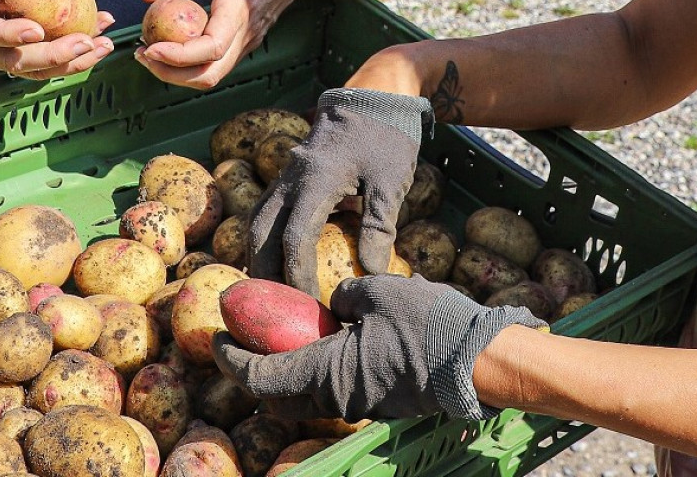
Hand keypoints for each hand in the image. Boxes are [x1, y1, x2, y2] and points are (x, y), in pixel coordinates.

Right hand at [0, 0, 113, 79]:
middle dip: (53, 55)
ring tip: (104, 44)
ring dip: (72, 63)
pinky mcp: (18, 62)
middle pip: (14, 60)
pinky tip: (100, 39)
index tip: (37, 30)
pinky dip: (75, 59)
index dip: (8, 34)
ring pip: (35, 71)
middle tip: (86, 42)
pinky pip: (46, 67)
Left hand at [135, 0, 323, 89]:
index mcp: (240, 8)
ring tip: (150, 52)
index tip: (149, 47)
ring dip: (179, 73)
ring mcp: (250, 41)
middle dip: (170, 74)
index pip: (209, 48)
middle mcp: (247, 33)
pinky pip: (219, 63)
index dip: (176, 56)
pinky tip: (173, 45)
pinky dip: (192, 64)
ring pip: (213, 75)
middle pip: (209, 75)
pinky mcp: (249, 41)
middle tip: (142, 56)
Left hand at [213, 273, 542, 421]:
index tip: (216, 339)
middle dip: (254, 371)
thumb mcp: (378, 292)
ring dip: (287, 368)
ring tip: (283, 332)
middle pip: (278, 397)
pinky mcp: (380, 401)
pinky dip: (317, 366)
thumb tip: (334, 300)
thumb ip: (345, 294)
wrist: (480, 361)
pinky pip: (334, 388)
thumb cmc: (429, 324)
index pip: (261, 379)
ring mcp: (361, 403)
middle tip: (245, 339)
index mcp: (326, 373)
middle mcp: (337, 398)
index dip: (232, 360)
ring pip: (306, 395)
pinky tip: (325, 336)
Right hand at [247, 88, 428, 299]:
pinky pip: (268, 210)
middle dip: (265, 272)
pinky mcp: (291, 174)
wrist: (376, 94)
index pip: (295, 238)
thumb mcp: (390, 183)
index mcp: (316, 179)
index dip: (299, 276)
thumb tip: (371, 274)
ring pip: (258, 220)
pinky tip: (277, 259)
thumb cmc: (387, 136)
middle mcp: (292, 177)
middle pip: (261, 232)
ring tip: (270, 290)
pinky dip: (267, 238)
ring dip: (259, 256)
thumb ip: (378, 229)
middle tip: (277, 307)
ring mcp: (287, 174)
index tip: (312, 304)